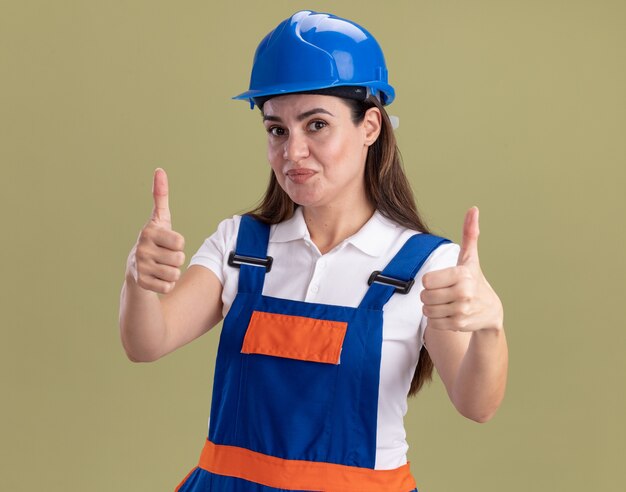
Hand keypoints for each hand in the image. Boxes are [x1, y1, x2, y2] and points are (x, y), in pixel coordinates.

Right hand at [127, 168, 185, 293]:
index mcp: (149, 232)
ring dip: (172, 272)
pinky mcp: (142, 283)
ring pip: (175, 274)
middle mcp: (142, 249)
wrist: (135, 269)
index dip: (178, 244)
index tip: (168, 242)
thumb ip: (161, 196)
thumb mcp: (160, 219)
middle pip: (180, 259)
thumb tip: (159, 170)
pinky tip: (157, 278)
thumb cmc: (155, 240)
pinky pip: (168, 286)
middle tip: (164, 256)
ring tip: (160, 266)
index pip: (180, 242)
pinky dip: (167, 284)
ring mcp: (140, 267)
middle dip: (177, 259)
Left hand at [421, 207, 502, 331]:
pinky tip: (450, 313)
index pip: (427, 281)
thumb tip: (473, 209)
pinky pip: (433, 323)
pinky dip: (437, 319)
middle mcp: (464, 293)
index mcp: (462, 275)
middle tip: (444, 293)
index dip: (431, 281)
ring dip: (432, 307)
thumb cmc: (474, 280)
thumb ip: (469, 234)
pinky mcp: (459, 325)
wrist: (491, 310)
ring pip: (427, 310)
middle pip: (425, 296)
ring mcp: (462, 310)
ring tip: (446, 303)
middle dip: (430, 295)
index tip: (444, 280)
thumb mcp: (470, 258)